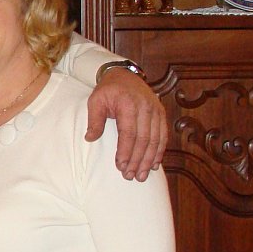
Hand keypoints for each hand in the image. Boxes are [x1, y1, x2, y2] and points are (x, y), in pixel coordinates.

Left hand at [85, 66, 166, 180]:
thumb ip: (94, 120)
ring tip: (141, 175)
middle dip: (137, 160)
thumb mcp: (95, 101)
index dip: (125, 152)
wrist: (124, 75)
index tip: (120, 166)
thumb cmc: (108, 90)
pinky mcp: (161, 113)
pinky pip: (163, 135)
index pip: (129, 133)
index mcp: (128, 105)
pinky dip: (159, 151)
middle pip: (144, 139)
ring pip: (156, 140)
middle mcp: (145, 108)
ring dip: (149, 160)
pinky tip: (154, 164)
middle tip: (130, 176)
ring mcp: (156, 110)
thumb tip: (89, 138)